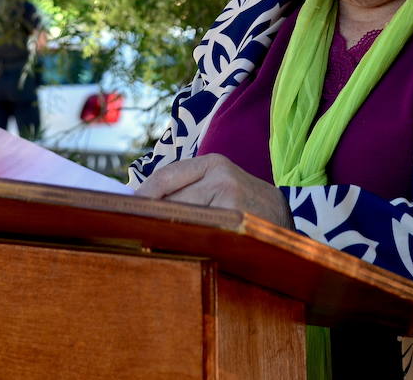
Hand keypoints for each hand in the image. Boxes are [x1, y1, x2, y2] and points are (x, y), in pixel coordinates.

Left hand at [134, 155, 292, 227]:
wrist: (287, 230)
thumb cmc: (246, 210)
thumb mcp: (222, 186)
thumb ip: (190, 189)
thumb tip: (139, 202)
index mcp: (214, 163)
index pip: (165, 177)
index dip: (143, 196)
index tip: (125, 210)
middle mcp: (221, 175)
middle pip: (170, 199)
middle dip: (153, 217)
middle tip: (135, 231)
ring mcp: (229, 199)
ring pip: (181, 217)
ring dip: (166, 231)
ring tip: (157, 242)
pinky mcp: (235, 221)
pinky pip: (198, 234)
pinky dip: (186, 242)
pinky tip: (185, 250)